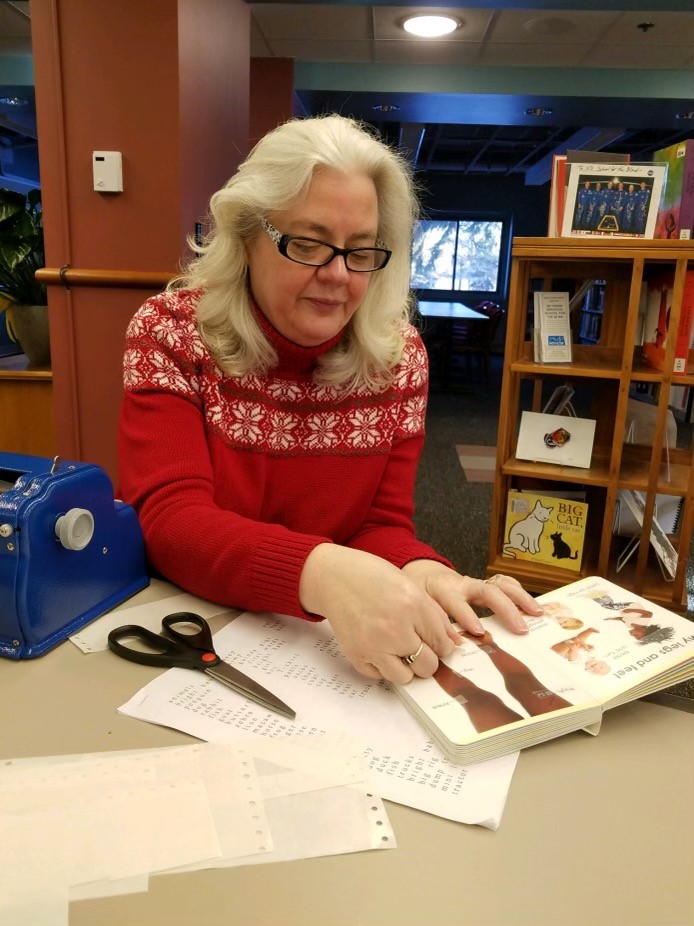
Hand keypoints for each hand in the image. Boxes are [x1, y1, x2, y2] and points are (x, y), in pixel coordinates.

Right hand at [299, 544, 459, 683]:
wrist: (334, 577)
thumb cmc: (372, 577)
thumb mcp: (410, 586)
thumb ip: (435, 615)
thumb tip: (454, 643)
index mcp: (413, 605)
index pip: (441, 643)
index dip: (442, 646)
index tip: (436, 643)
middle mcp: (395, 629)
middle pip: (428, 665)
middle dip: (427, 658)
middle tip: (418, 646)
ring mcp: (374, 645)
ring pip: (405, 677)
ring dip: (406, 666)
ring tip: (398, 650)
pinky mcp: (357, 655)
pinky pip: (380, 676)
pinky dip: (383, 666)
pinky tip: (380, 648)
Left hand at [401, 562, 540, 638]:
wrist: (424, 575)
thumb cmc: (421, 596)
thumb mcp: (420, 609)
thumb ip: (435, 624)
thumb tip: (452, 645)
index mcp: (443, 591)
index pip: (456, 602)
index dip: (467, 615)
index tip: (479, 632)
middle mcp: (463, 584)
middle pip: (487, 591)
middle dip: (505, 609)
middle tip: (520, 628)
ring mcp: (477, 583)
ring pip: (501, 585)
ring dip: (520, 599)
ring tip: (537, 613)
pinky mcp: (485, 584)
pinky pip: (505, 584)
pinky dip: (520, 593)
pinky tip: (533, 606)